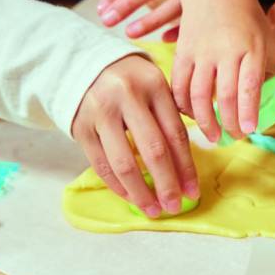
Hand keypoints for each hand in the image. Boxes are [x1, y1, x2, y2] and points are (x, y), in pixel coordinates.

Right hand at [71, 55, 196, 216]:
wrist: (84, 64)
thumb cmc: (131, 80)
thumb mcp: (156, 84)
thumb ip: (173, 113)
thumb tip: (194, 156)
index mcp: (153, 85)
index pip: (175, 133)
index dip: (186, 166)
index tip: (193, 190)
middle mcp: (126, 97)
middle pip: (153, 150)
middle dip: (167, 184)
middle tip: (176, 207)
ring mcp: (100, 113)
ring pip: (124, 163)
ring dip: (141, 193)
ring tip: (154, 210)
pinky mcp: (80, 127)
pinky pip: (101, 164)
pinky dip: (117, 186)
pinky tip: (131, 198)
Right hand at [170, 0, 273, 143]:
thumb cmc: (247, 15)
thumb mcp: (267, 37)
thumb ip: (269, 68)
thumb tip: (270, 101)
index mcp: (251, 48)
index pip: (248, 85)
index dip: (248, 111)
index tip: (250, 130)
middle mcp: (225, 51)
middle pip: (224, 95)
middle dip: (229, 122)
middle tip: (233, 137)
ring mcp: (201, 51)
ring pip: (198, 94)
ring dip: (204, 120)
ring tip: (212, 135)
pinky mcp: (183, 51)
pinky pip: (178, 83)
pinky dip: (183, 103)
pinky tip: (191, 115)